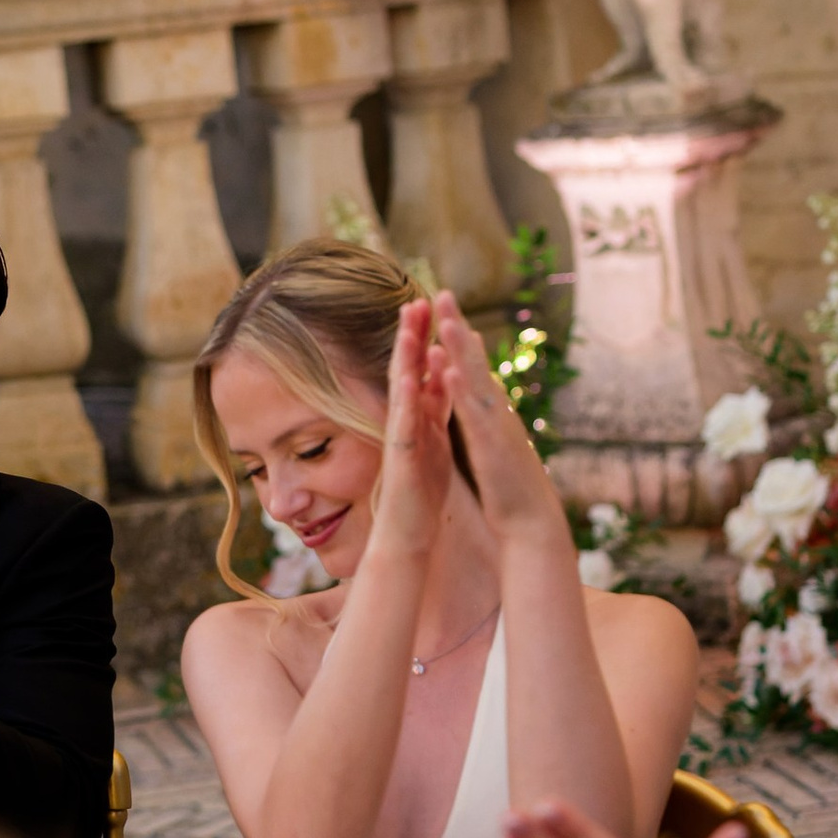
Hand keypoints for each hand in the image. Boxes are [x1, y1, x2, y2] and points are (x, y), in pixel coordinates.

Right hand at [366, 295, 460, 562]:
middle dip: (412, 337)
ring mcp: (401, 440)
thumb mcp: (432, 446)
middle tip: (415, 300)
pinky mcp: (403, 461)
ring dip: (404, 360)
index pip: (423, 372)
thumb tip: (435, 386)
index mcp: (420, 420)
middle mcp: (406, 424)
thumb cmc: (418, 495)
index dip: (425, 341)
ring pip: (402, 393)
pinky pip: (404, 426)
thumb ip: (432, 415)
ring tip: (408, 327)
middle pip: (409, 373)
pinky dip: (407, 401)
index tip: (429, 307)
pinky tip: (410, 378)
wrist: (407, 537)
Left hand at [432, 295, 568, 551]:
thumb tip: (487, 411)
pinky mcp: (491, 444)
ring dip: (461, 347)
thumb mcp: (498, 449)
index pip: (475, 370)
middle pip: (476, 362)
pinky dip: (461, 387)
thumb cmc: (513, 490)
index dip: (462, 341)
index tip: (449, 312)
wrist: (532, 523)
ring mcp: (496, 425)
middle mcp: (497, 412)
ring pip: (476, 378)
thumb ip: (491, 427)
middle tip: (443, 293)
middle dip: (459, 327)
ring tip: (446, 316)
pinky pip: (473, 410)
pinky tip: (449, 367)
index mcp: (493, 414)